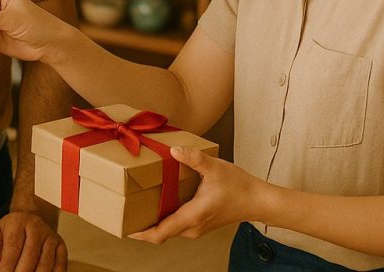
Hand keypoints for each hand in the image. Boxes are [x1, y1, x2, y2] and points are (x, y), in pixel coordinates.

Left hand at [0, 211, 66, 271]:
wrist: (31, 222)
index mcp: (17, 222)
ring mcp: (51, 237)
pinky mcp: (61, 248)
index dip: (7, 267)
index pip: (13, 248)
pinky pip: (59, 267)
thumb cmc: (10, 233)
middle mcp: (36, 227)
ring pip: (45, 264)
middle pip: (30, 257)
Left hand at [129, 145, 264, 242]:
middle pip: (161, 234)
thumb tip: (173, 150)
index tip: (124, 228)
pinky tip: (159, 204)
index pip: (160, 233)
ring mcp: (197, 228)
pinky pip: (177, 226)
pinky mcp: (200, 224)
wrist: (258, 200)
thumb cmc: (238, 186)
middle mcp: (192, 227)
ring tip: (137, 207)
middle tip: (125, 212)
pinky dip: (165, 219)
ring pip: (169, 230)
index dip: (141, 233)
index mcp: (192, 216)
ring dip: (154, 223)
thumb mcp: (215, 168)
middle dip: (142, 226)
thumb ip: (193, 158)